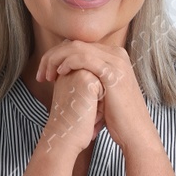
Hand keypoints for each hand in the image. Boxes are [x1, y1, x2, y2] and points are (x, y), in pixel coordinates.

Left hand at [35, 41, 154, 153]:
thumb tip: (69, 74)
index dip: (57, 56)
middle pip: (76, 43)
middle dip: (53, 56)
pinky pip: (83, 58)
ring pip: (76, 48)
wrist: (135, 132)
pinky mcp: (112, 72)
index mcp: (114, 56)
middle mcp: (116, 54)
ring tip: (47, 75)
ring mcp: (116, 61)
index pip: (79, 45)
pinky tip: (59, 74)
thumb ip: (89, 78)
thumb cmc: (117, 116)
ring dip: (56, 59)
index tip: (45, 73)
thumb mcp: (102, 91)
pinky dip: (67, 63)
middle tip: (41, 74)